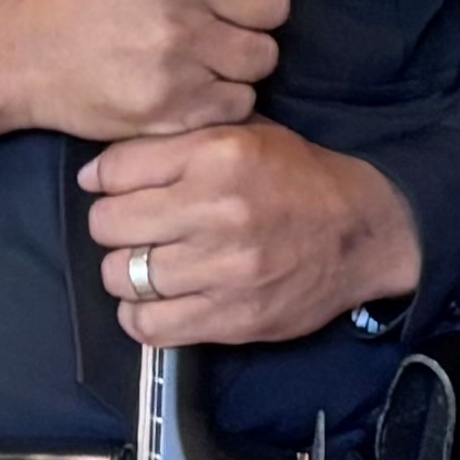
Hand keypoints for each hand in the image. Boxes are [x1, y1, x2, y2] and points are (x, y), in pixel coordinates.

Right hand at [0, 0, 287, 145]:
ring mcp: (177, 46)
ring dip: (238, 60)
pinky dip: (221, 99)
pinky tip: (187, 84)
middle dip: (250, 16)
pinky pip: (241, 100)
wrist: (21, 51)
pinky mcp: (175, 101)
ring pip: (263, 57)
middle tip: (213, 21)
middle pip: (275, 7)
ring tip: (199, 54)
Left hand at [89, 125, 425, 348]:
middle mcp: (218, 210)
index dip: (105, 182)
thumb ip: (176, 143)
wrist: (363, 233)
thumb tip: (96, 174)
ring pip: (123, 277)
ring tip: (149, 265)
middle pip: (108, 225)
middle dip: (113, 227)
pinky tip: (157, 302)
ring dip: (127, 273)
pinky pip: (149, 326)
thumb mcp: (244, 134)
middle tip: (134, 229)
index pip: (114, 171)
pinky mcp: (233, 317)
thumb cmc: (298, 179)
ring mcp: (225, 269)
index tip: (116, 191)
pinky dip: (140, 316)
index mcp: (217, 155)